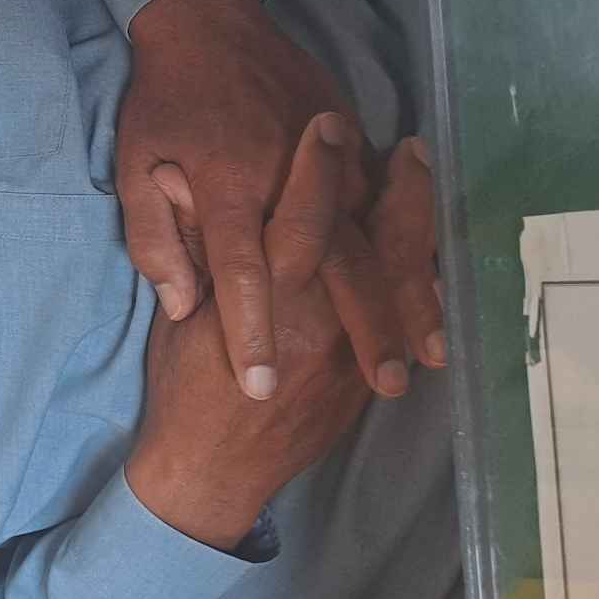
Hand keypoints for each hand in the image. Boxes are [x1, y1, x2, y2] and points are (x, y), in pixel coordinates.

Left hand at [119, 0, 414, 400]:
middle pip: (332, 262)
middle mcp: (286, 176)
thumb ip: (155, 237)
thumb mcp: (133, 165)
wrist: (206, 22)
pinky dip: (413, 251)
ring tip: (428, 352)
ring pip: (376, 238)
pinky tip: (434, 294)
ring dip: (406, 295)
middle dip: (362, 325)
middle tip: (384, 383)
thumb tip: (182, 305)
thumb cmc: (163, 102)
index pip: (240, 271)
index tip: (259, 386)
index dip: (249, 329)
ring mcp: (328, 161)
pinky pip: (388, 207)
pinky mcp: (352, 146)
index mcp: (227, 186)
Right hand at [125, 113, 398, 549]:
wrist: (210, 472)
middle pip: (376, 243)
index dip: (318, 168)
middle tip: (414, 148)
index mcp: (267, 300)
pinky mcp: (363, 374)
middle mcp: (320, 321)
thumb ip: (184, 250)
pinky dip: (416, 274)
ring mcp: (351, 349)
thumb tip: (185, 184)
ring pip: (399, 278)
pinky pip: (400, 315)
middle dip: (401, 190)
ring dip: (418, 227)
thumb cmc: (182, 388)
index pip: (303, 216)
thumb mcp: (173, 317)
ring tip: (424, 184)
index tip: (328, 126)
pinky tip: (420, 243)